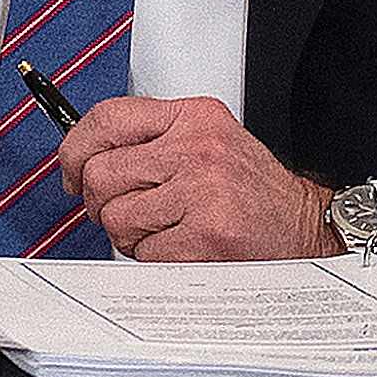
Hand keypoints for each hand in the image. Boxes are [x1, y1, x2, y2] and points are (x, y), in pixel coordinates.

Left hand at [64, 94, 335, 260]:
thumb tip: (84, 158)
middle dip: (101, 202)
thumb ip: (153, 141)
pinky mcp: (206, 235)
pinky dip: (153, 258)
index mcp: (193, 117)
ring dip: (130, 235)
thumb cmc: (251, 191)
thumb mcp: (208, 142)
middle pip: (101, 174)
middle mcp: (197, 149)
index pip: (108, 118)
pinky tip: (182, 247)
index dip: (76, 148)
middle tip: (124, 211)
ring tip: (163, 230)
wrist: (305, 226)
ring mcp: (201, 192)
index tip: (72, 170)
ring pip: (116, 217)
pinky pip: (142, 252)